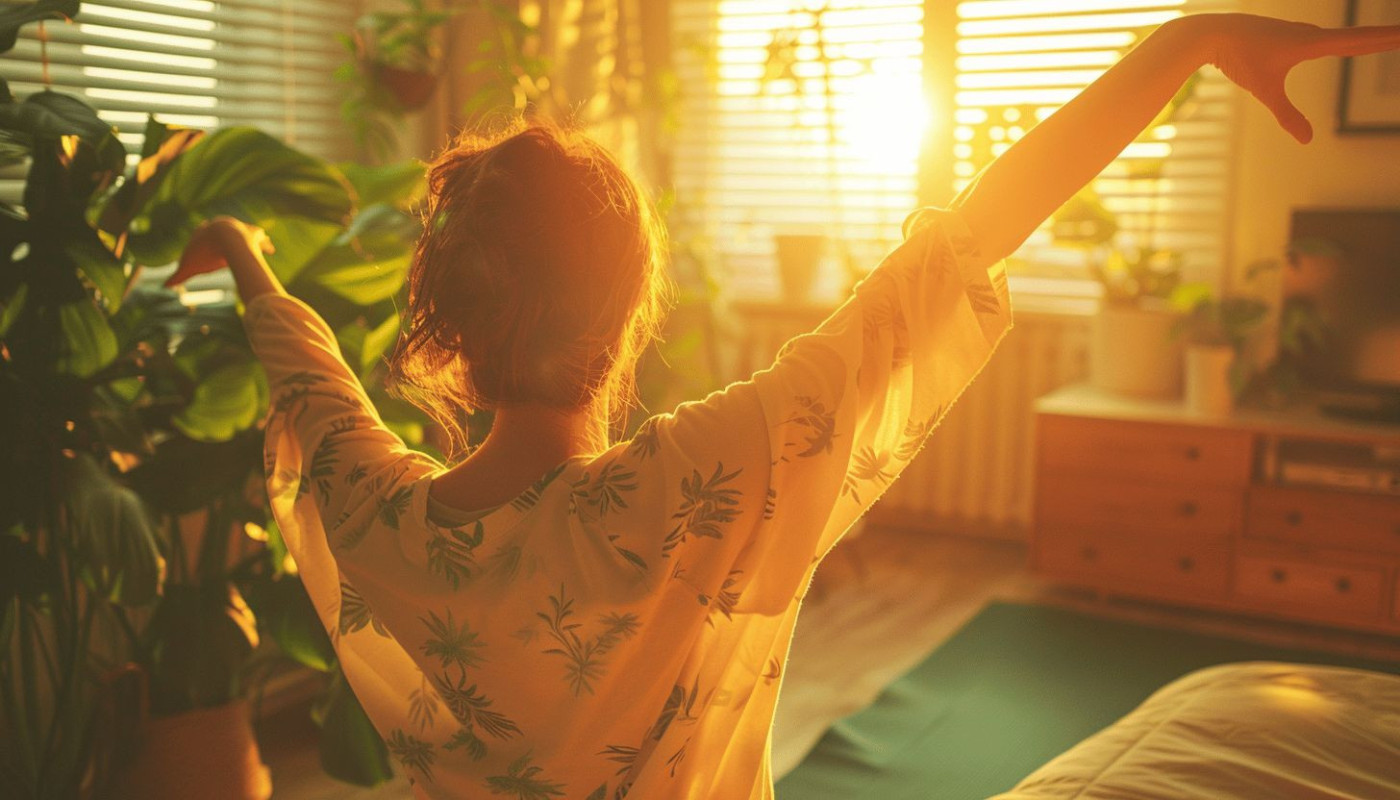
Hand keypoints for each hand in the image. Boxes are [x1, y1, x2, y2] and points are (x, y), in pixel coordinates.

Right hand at [164, 217, 274, 288]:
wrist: (225, 238)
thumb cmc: (205, 252)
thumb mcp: (189, 267)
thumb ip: (178, 277)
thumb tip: (164, 287)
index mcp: (205, 230)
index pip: (202, 230)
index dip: (203, 235)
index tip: (204, 234)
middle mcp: (222, 225)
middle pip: (224, 230)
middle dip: (225, 234)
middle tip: (227, 240)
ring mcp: (238, 228)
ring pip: (245, 232)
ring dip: (249, 238)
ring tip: (255, 242)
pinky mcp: (253, 234)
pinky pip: (261, 239)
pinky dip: (265, 245)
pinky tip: (270, 249)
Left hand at [1189, 13, 1399, 142]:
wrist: (1211, 33)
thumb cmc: (1239, 58)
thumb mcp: (1264, 89)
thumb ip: (1287, 115)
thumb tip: (1307, 141)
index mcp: (1312, 42)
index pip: (1359, 41)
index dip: (1386, 39)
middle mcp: (1310, 32)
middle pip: (1356, 37)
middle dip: (1383, 39)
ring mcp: (1297, 31)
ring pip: (1339, 36)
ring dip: (1364, 38)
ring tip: (1384, 41)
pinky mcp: (1284, 34)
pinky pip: (1321, 37)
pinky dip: (1339, 40)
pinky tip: (1338, 43)